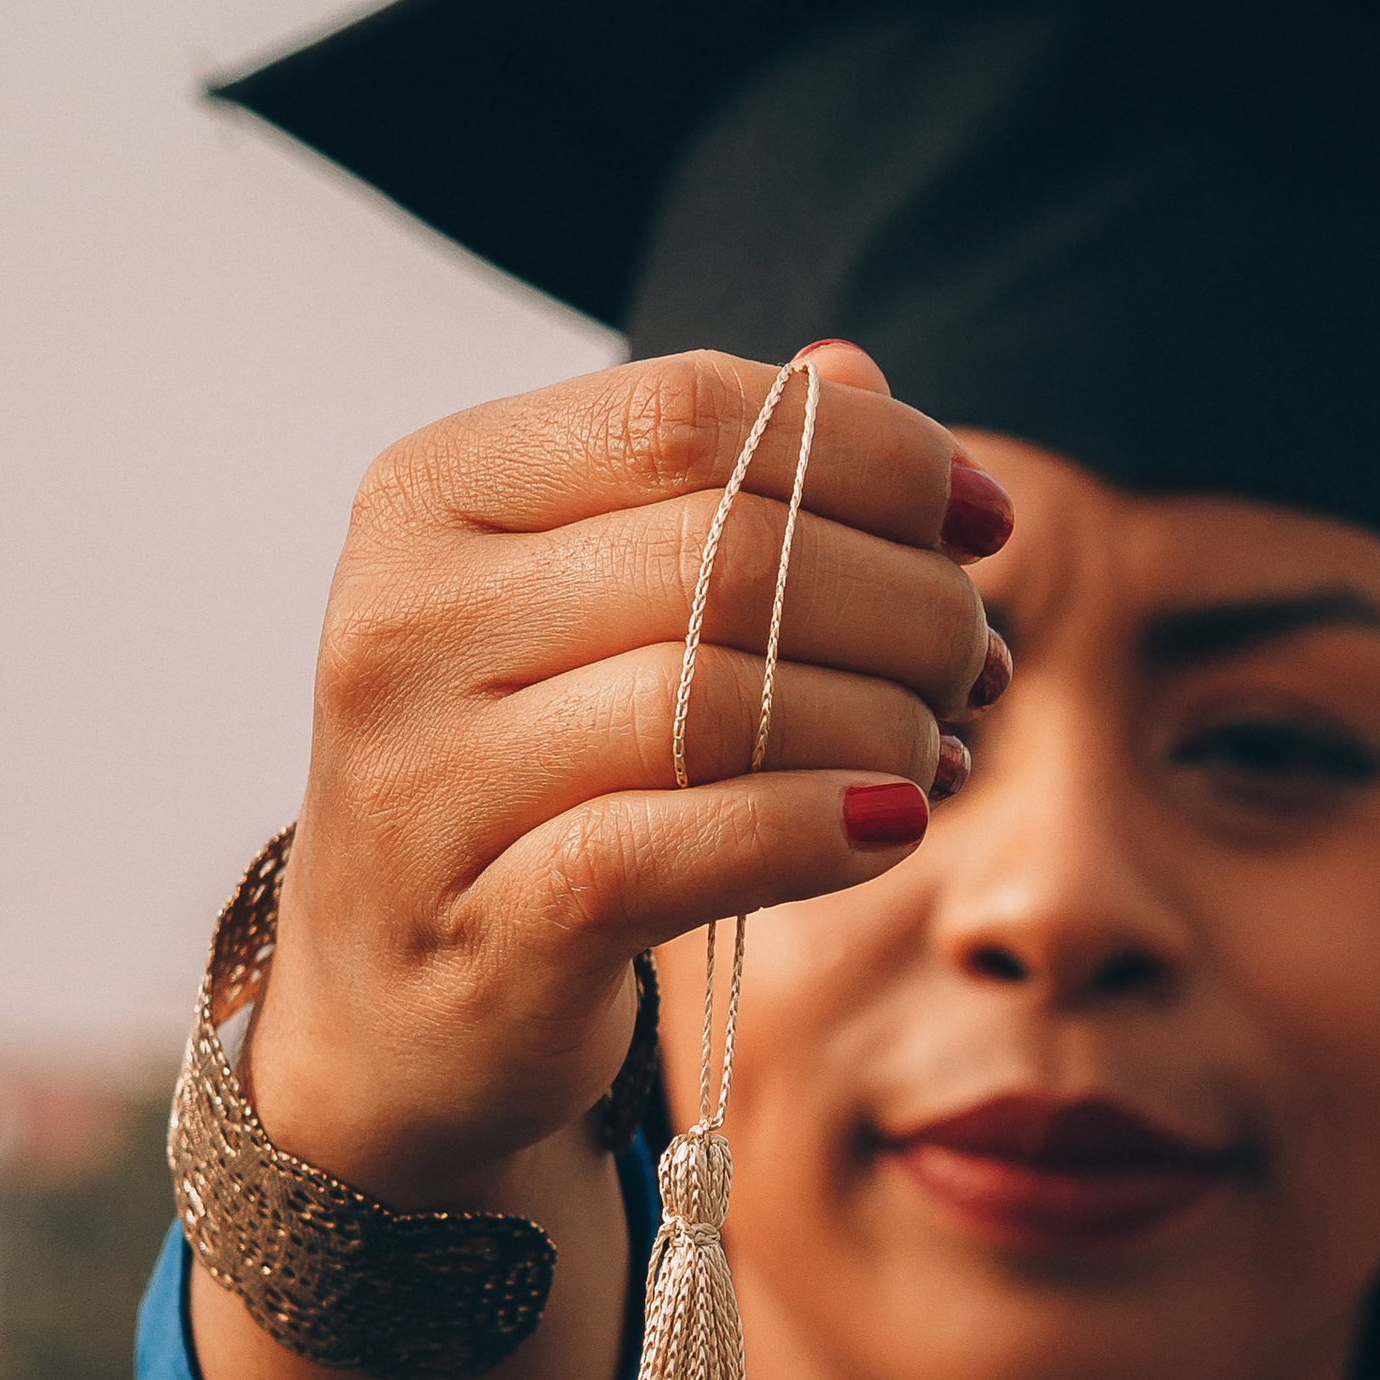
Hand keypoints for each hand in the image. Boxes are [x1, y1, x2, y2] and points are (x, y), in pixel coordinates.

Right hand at [246, 340, 1002, 1213]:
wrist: (395, 1000)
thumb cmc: (531, 773)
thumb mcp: (597, 605)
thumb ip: (720, 485)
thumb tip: (861, 379)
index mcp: (434, 492)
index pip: (687, 411)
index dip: (873, 453)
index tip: (984, 521)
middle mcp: (405, 618)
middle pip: (726, 552)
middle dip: (905, 603)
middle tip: (975, 661)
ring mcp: (428, 779)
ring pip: (716, 699)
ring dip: (882, 721)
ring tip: (938, 747)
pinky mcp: (487, 927)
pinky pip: (685, 849)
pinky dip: (817, 827)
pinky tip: (893, 821)